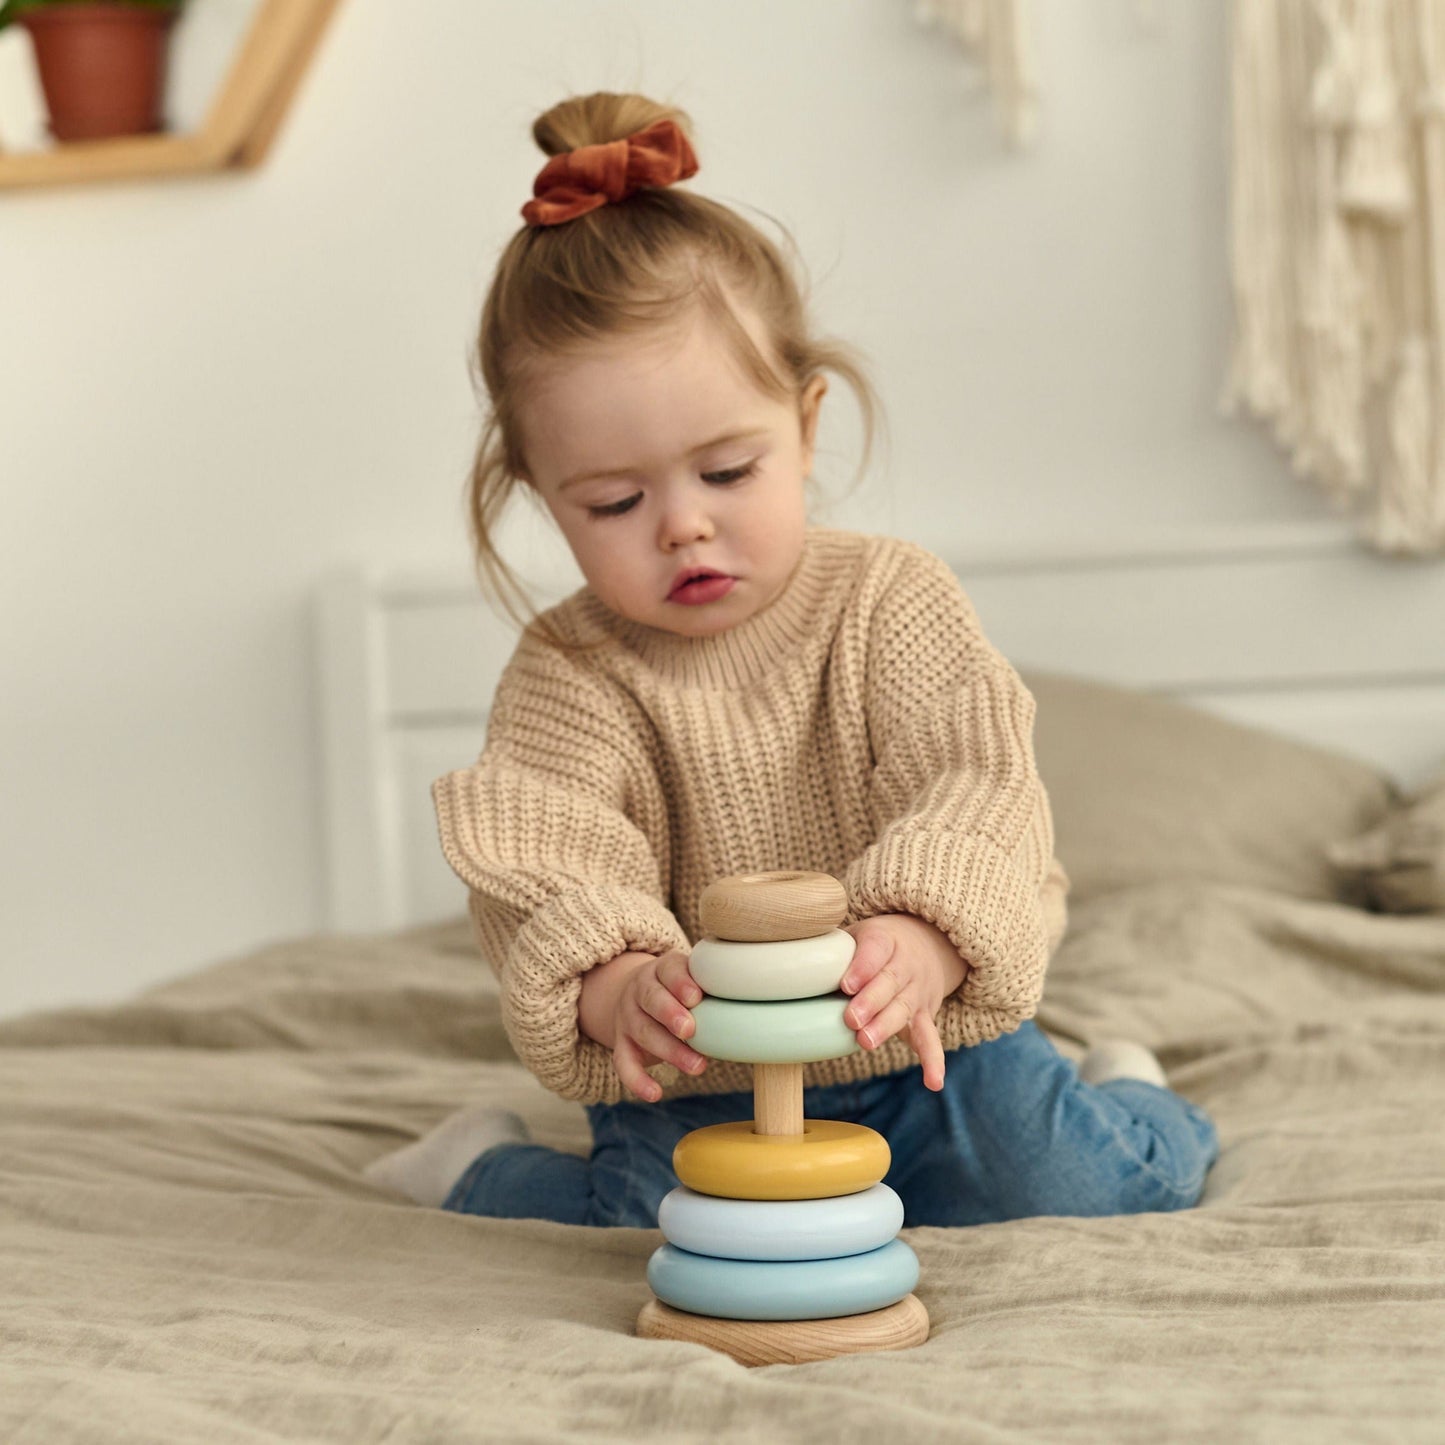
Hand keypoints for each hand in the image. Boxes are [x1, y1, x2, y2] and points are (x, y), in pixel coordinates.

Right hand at [579, 948, 707, 1102]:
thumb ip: (711, 986)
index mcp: (661, 970)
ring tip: (697, 1066)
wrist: (636, 998)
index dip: (680, 983)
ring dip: (669, 1051)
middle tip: (690, 1030)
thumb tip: (750, 1004)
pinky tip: (655, 1094)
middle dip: (670, 1014)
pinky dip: (637, 1080)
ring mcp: (628, 1018)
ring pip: (643, 1032)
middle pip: (651, 999)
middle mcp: (639, 991)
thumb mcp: (690, 978)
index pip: (668, 970)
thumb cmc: (678, 991)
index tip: (696, 997)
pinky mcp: (622, 1044)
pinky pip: (624, 1062)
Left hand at [840, 914, 967, 1091]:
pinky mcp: (926, 1016)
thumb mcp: (856, 935)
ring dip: (886, 1027)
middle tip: (851, 1019)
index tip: (846, 985)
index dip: (862, 967)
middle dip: (871, 1002)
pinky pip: (931, 1039)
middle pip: (890, 982)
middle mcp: (906, 965)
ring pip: (904, 1008)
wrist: (927, 943)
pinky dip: (932, 1061)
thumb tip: (793, 970)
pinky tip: (933, 1082)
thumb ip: (831, 952)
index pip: (876, 949)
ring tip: (866, 1042)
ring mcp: (918, 992)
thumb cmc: (876, 945)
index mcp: (886, 940)